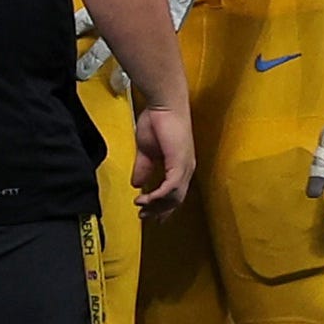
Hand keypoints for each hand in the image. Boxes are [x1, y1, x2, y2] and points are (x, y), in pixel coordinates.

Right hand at [131, 93, 196, 214]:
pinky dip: (158, 196)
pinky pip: (171, 188)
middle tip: (144, 218)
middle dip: (159, 211)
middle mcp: (186, 170)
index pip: (174, 193)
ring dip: (157, 206)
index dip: (163, 207)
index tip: (151, 216)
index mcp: (180, 166)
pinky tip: (146, 199)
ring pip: (174, 197)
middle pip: (176, 200)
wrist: (164, 106)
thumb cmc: (157, 122)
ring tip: (141, 209)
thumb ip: (143, 167)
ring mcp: (185, 168)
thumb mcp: (146, 150)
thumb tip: (136, 183)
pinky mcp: (180, 164)